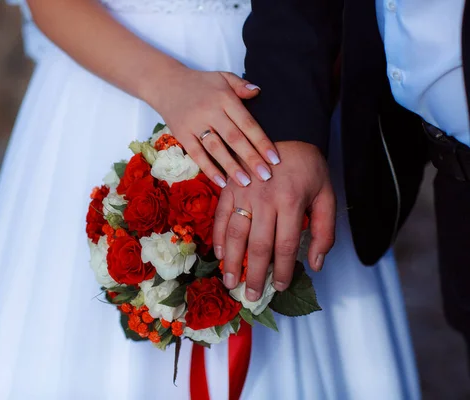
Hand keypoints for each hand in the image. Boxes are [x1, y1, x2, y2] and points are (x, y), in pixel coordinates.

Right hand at [144, 66, 280, 187]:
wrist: (166, 83)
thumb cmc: (200, 83)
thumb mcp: (222, 77)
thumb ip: (241, 85)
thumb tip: (259, 92)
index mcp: (225, 98)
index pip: (247, 123)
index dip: (262, 142)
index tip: (275, 159)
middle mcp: (211, 111)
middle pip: (235, 138)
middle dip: (252, 159)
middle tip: (266, 176)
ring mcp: (195, 124)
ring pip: (216, 148)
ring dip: (232, 167)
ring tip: (246, 183)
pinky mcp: (182, 134)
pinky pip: (197, 154)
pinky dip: (209, 168)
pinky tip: (222, 181)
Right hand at [212, 141, 335, 299]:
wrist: (287, 132)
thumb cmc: (309, 168)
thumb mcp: (326, 195)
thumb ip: (325, 230)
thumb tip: (315, 264)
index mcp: (292, 201)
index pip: (286, 245)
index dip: (282, 270)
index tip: (280, 287)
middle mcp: (265, 198)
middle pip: (259, 245)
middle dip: (255, 274)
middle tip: (251, 296)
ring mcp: (244, 191)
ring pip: (235, 233)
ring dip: (232, 261)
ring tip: (230, 282)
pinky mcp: (230, 187)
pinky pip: (220, 215)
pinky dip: (218, 236)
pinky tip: (220, 254)